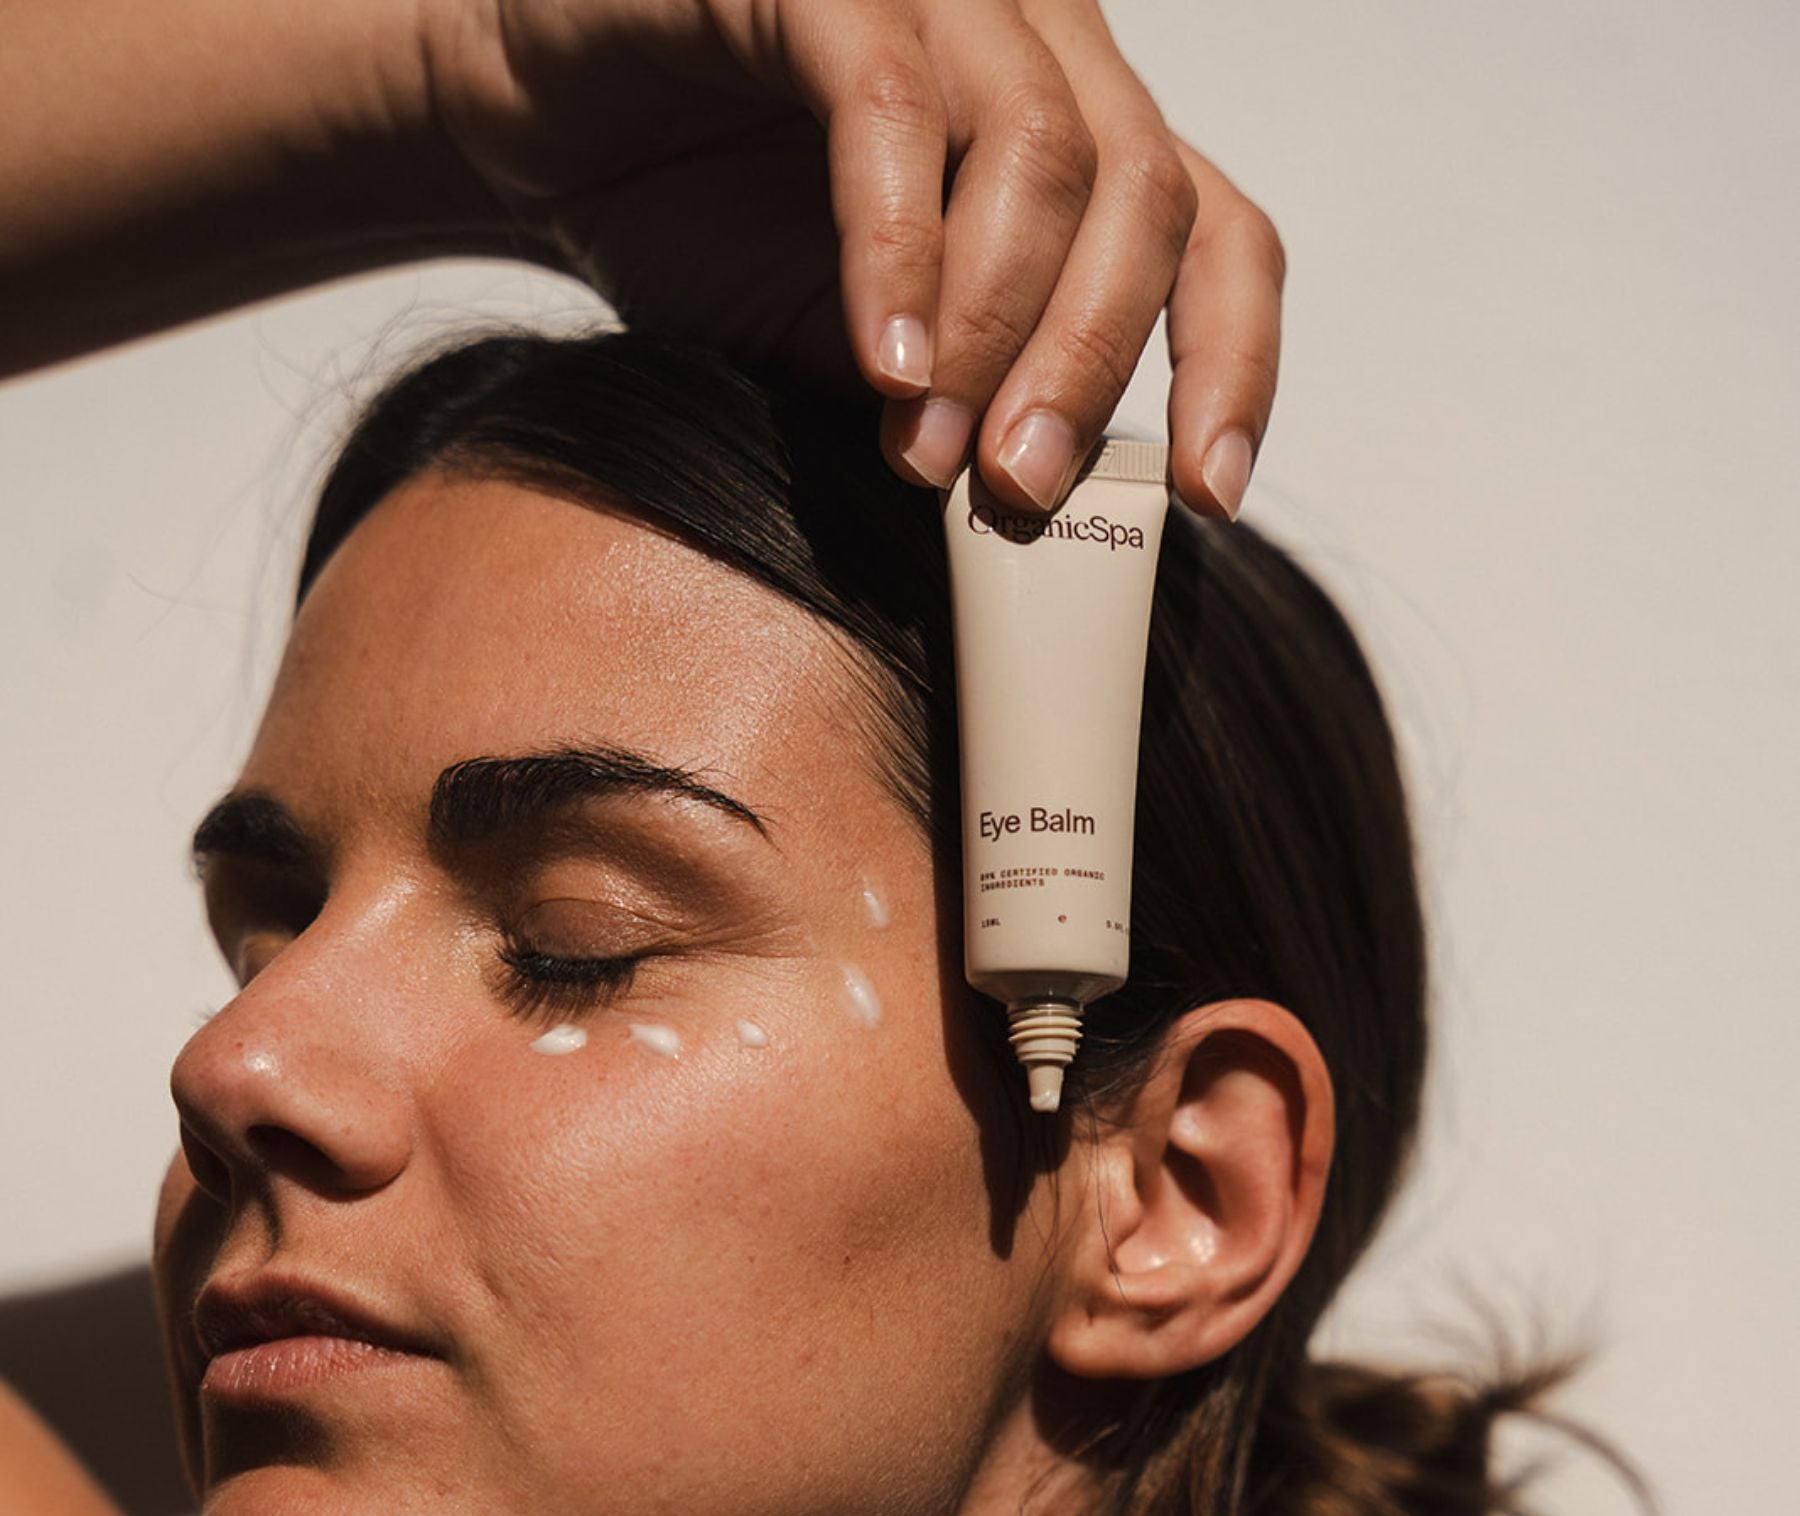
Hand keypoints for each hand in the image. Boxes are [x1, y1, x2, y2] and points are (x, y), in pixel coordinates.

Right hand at [423, 0, 1283, 518]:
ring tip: (929, 452)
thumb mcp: (869, 361)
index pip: (1219, 235)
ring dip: (998, 324)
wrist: (542, 123)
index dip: (1233, 362)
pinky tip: (881, 362)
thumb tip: (1046, 555)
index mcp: (1077, 142)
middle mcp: (1034, 47)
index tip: (1203, 494)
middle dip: (1092, 367)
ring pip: (1043, 146)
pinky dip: (896, 245)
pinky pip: (888, 101)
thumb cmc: (710, 229)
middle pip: (1147, 197)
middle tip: (1021, 496)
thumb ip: (967, 419)